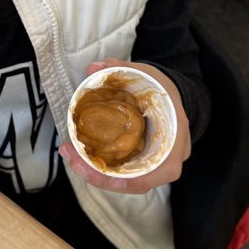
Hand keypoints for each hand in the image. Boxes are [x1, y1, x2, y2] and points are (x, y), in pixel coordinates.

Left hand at [59, 58, 190, 194]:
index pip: (165, 168)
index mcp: (176, 135)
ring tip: (71, 157)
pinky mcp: (142, 163)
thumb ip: (119, 68)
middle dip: (103, 177)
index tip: (113, 180)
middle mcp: (170, 156)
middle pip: (138, 180)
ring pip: (128, 179)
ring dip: (97, 174)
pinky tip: (81, 157)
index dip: (139, 179)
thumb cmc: (160, 87)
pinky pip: (123, 173)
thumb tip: (92, 68)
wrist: (169, 94)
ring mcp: (156, 163)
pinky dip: (103, 168)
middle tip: (74, 160)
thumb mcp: (144, 73)